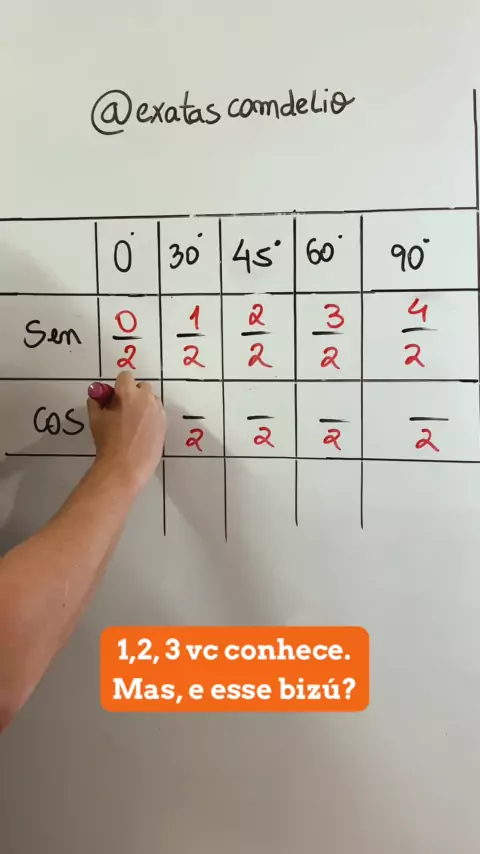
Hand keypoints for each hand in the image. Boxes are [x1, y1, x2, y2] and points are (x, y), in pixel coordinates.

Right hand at [87, 372, 165, 494]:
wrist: (125, 466)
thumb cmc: (107, 441)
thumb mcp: (95, 419)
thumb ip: (95, 402)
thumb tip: (97, 397)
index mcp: (128, 393)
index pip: (126, 376)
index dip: (119, 386)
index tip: (114, 397)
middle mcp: (146, 398)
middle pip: (142, 387)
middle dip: (133, 394)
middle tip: (123, 410)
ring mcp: (158, 411)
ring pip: (152, 400)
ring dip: (144, 405)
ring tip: (134, 423)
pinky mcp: (164, 424)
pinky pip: (158, 414)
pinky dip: (151, 417)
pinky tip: (142, 432)